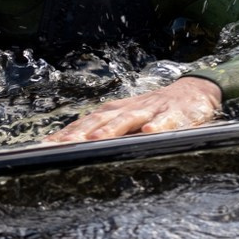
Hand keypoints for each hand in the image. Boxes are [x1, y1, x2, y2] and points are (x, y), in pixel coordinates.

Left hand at [47, 76, 221, 143]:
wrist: (191, 91)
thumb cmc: (152, 111)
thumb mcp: (127, 118)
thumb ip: (104, 129)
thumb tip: (72, 146)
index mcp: (115, 111)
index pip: (86, 122)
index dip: (67, 133)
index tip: (46, 146)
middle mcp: (129, 109)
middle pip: (102, 120)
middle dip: (82, 133)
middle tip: (64, 146)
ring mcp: (151, 111)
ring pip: (129, 119)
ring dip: (113, 129)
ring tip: (98, 140)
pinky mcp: (175, 114)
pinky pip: (166, 121)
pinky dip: (158, 126)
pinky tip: (149, 133)